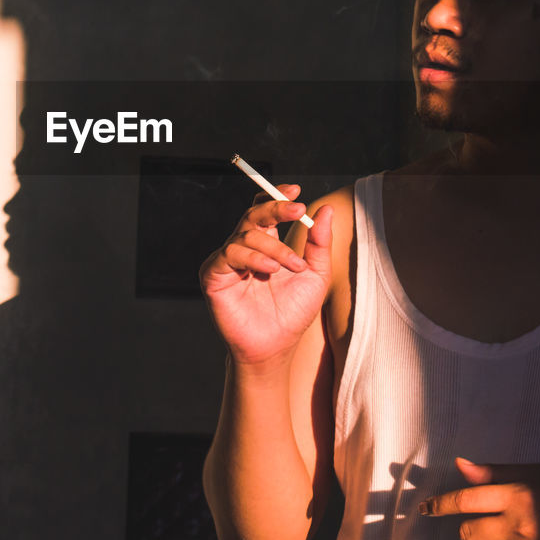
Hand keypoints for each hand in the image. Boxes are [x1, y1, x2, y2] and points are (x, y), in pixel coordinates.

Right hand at [199, 184, 333, 366]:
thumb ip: (319, 243)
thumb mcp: (315, 275)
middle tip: (298, 210)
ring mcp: (227, 261)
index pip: (265, 211)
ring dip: (275, 247)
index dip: (277, 197)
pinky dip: (253, 258)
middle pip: (253, 214)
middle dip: (276, 208)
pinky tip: (269, 271)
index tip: (296, 191)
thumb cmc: (294, 314)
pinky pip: (230, 253)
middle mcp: (244, 248)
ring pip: (246, 234)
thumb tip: (325, 210)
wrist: (276, 348)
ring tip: (291, 267)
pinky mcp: (213, 275)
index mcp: (265, 244)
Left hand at [418, 457, 539, 539]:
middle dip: (468, 529)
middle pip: (469, 532)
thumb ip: (497, 472)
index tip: (425, 508)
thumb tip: (459, 464)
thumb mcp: (539, 474)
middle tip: (484, 523)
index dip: (441, 505)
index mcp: (520, 495)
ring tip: (517, 535)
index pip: (467, 500)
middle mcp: (520, 525)